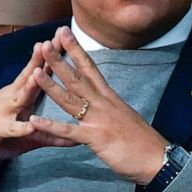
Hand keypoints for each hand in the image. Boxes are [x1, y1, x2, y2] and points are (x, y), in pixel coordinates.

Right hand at [0, 40, 77, 169]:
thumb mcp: (26, 136)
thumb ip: (50, 135)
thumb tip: (74, 139)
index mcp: (20, 95)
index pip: (38, 72)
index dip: (51, 56)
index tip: (64, 39)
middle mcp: (12, 98)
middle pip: (30, 76)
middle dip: (42, 59)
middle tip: (53, 42)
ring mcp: (4, 111)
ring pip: (20, 96)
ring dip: (31, 85)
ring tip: (42, 73)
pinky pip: (11, 128)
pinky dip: (21, 126)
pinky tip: (31, 125)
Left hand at [29, 27, 166, 183]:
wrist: (157, 158)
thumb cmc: (142, 140)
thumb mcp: (124, 116)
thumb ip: (110, 108)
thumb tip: (102, 102)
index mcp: (110, 97)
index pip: (90, 68)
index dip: (76, 50)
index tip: (64, 34)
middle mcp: (103, 103)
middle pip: (77, 78)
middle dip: (60, 60)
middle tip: (45, 43)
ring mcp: (98, 120)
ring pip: (70, 99)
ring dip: (51, 86)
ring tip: (34, 72)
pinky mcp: (95, 138)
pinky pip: (69, 131)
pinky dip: (51, 126)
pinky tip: (35, 120)